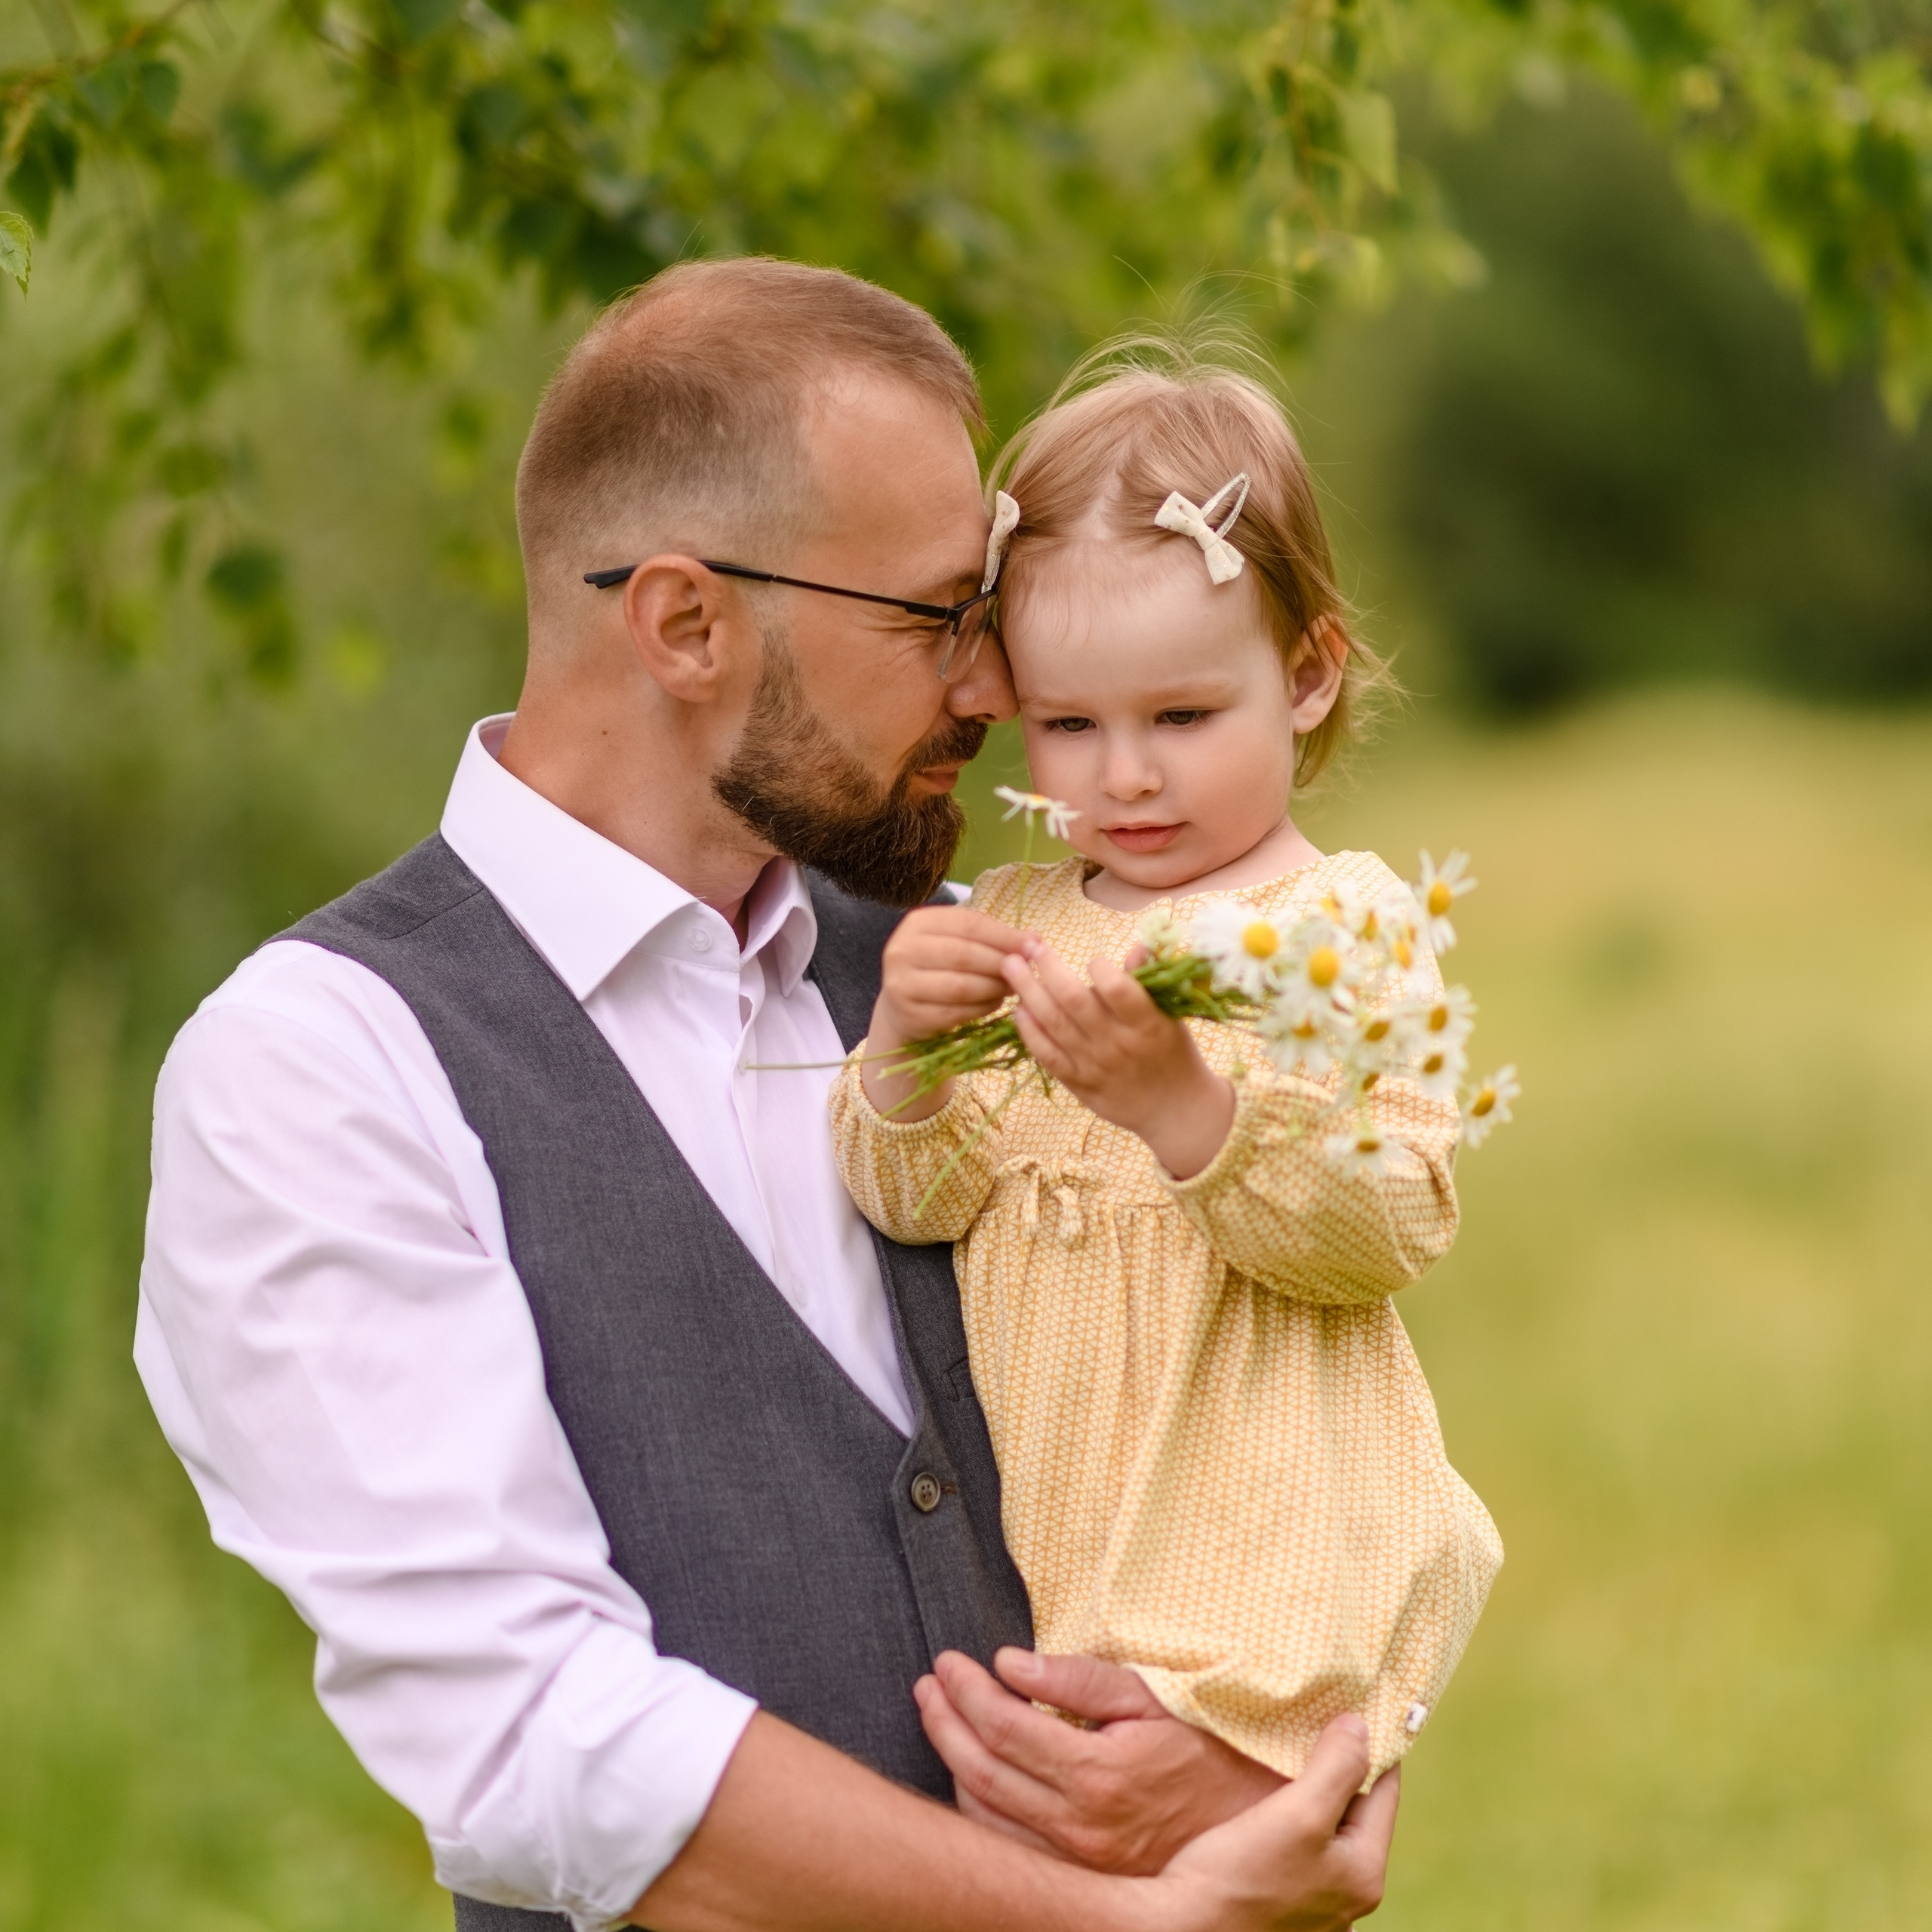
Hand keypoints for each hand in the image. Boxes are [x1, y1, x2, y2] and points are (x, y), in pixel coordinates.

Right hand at [863, 906, 1032, 1120]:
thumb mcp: (961, 942)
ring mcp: (900, 984)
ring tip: (1010, 988)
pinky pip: (955, 1013)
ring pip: (960, 986)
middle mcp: (902, 950)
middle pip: (964, 954)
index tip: (1033, 946)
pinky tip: (993, 1003)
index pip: (968, 924)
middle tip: (1025, 972)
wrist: (904, 1005)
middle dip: (1000, 964)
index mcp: (917, 922)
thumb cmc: (940, 966)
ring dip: (993, 988)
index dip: (1004, 936)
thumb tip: (1035, 940)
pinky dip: (981, 1009)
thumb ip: (994, 937)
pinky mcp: (909, 1015)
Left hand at [915, 1649, 1287, 1874]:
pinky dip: (977, 1805)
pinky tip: (970, 1771)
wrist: (1252, 1823)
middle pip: (982, 1771)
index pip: (1004, 1727)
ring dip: (951, 1761)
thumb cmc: (1202, 1747)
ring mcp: (1077, 1858)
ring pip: (986, 1815)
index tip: (949, 1660)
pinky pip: (1009, 1843)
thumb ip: (1078, 1680)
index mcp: (1097, 1774)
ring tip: (939, 1716)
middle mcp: (1079, 1825)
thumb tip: (1011, 1664)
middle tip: (928, 1683)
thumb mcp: (1149, 1697)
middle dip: (944, 1721)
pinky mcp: (1081, 1873)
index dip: (967, 1690)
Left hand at [999, 945, 1235, 1178]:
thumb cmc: (1174, 1054)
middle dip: (1048, 969)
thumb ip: (1148, 982)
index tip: (1094, 960)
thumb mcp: (1171, 1016)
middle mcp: (1118, 1044)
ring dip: (1029, 993)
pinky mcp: (1079, 1084)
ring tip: (1011, 968)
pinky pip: (1048, 1055)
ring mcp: (1095, 1065)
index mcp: (1147, 1024)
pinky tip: (1018, 1010)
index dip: (1100, 968)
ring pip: (1055, 1025)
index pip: (1117, 989)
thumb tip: (1137, 945)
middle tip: (1030, 946)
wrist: (1174, 1109)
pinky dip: (1030, 1032)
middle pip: (1075, 1002)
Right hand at [1155, 1718, 1397, 1931]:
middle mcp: (1347, 1900)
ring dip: (1311, 1796)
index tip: (1354, 1708)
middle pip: (1353, 1814)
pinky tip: (1265, 1807)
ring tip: (1287, 1760)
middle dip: (1338, 1770)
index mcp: (1364, 1875)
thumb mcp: (1299, 1813)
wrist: (1179, 1929)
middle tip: (1315, 1725)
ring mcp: (1313, 1909)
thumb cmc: (1238, 1874)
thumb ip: (1336, 1767)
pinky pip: (1297, 1852)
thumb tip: (1361, 1726)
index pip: (1384, 1792)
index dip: (1371, 1746)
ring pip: (1324, 1833)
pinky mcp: (1279, 1909)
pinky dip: (1289, 1823)